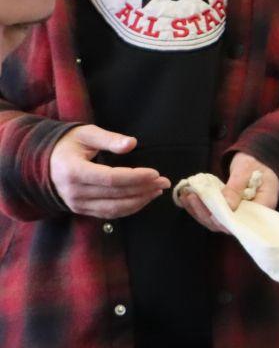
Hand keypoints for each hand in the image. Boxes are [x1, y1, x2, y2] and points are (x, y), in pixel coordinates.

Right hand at [49, 125, 166, 219]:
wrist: (45, 161)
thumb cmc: (68, 144)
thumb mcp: (86, 134)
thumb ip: (109, 139)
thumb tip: (131, 143)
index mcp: (73, 171)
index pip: (110, 178)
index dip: (135, 178)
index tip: (155, 173)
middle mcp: (73, 191)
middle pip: (116, 194)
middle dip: (143, 189)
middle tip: (164, 182)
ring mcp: (77, 204)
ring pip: (114, 208)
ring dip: (140, 201)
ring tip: (158, 190)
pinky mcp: (81, 210)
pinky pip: (109, 213)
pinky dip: (130, 208)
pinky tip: (144, 198)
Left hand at [176, 152, 278, 233]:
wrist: (254, 160)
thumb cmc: (255, 163)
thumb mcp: (246, 170)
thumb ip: (236, 187)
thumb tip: (226, 206)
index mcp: (264, 205)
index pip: (245, 221)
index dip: (227, 222)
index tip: (211, 214)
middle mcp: (251, 214)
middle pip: (227, 224)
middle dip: (206, 214)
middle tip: (192, 197)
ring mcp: (238, 214)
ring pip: (216, 221)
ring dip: (199, 211)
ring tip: (186, 195)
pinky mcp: (227, 211)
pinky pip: (212, 214)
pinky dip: (198, 207)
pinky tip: (186, 197)